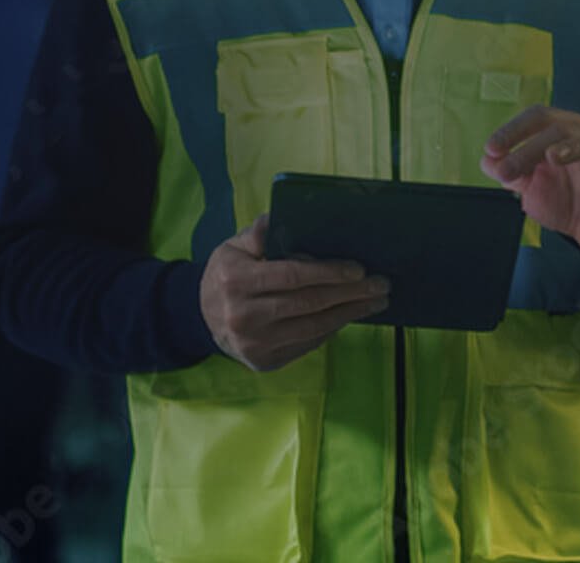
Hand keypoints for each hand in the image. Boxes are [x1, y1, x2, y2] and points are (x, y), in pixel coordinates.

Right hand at [199, 213, 389, 371]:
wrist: (199, 317)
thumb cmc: (225, 275)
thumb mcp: (233, 247)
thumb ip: (258, 233)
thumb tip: (281, 218)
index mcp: (236, 281)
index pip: (292, 276)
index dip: (328, 272)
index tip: (359, 269)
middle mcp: (243, 316)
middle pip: (308, 303)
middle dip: (350, 294)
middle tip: (381, 285)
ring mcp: (253, 343)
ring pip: (313, 328)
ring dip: (350, 314)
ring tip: (375, 302)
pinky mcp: (263, 362)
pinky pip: (307, 344)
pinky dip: (332, 329)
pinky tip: (350, 315)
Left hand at [480, 104, 579, 256]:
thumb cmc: (564, 201)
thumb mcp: (530, 189)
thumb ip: (510, 173)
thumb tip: (488, 160)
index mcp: (563, 136)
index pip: (539, 118)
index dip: (513, 130)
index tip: (491, 149)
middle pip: (562, 128)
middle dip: (530, 147)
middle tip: (507, 170)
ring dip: (574, 146)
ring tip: (553, 157)